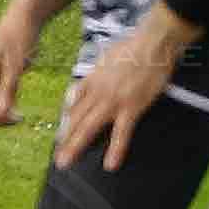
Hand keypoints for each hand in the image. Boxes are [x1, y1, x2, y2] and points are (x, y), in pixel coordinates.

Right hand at [0, 8, 37, 128]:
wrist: (25, 17)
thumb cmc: (21, 37)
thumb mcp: (16, 65)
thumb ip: (8, 89)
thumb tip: (1, 113)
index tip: (13, 118)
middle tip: (18, 119)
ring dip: (0, 113)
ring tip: (20, 117)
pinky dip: (4, 105)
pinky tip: (18, 109)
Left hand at [52, 21, 178, 171]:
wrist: (150, 44)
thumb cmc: (132, 48)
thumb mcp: (105, 57)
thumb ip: (95, 73)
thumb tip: (89, 82)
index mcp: (92, 79)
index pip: (73, 104)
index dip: (66, 121)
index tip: (60, 134)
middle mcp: (98, 92)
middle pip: (76, 118)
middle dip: (64, 139)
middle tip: (57, 157)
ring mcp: (113, 101)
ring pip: (89, 127)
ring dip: (76, 145)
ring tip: (66, 162)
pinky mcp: (131, 108)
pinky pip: (121, 133)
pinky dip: (115, 150)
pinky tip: (110, 164)